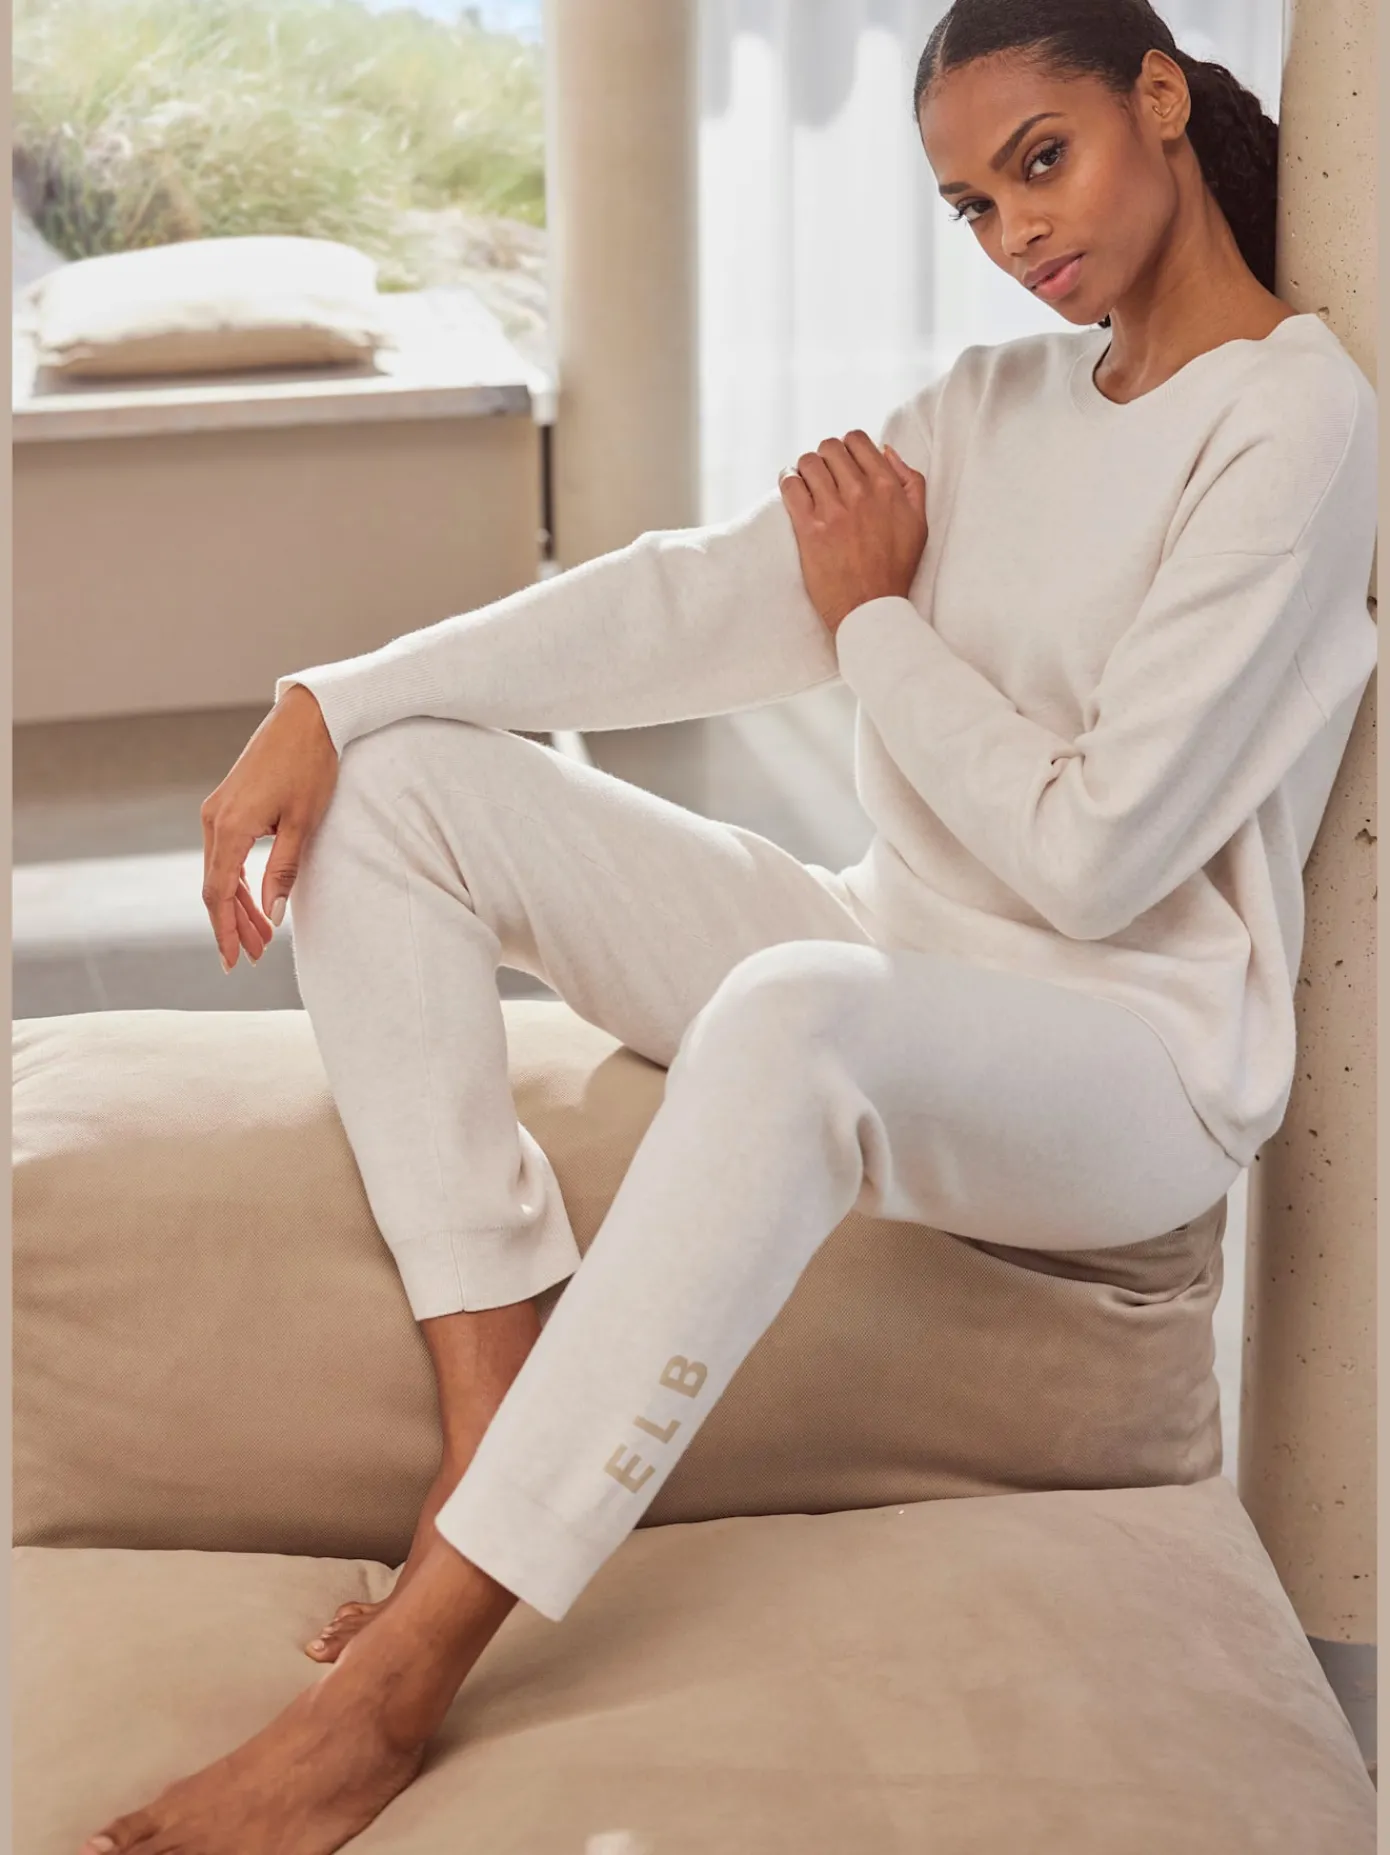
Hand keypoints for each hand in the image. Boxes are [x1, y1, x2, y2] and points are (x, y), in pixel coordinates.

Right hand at [199, 683, 339, 972]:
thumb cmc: (310, 767)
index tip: (233, 960)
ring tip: (259, 937)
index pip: (218, 892)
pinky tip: (255, 900)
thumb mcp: (303, 824)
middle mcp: (214, 820)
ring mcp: (217, 811)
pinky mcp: (227, 805)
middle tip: (252, 957)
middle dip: (232, 924)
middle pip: (215, 886)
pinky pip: (225, 853)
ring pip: (219, 871)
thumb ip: (284, 871)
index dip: (224, 930)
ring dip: (237, 905)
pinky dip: (238, 880)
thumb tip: (273, 917)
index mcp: (230, 827)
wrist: (307, 719)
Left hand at [778, 431, 927, 637]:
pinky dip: (788, 482)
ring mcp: (833, 510)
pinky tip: (793, 492)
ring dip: (805, 470)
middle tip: (824, 478)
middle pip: (829, 447)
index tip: (842, 465)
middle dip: (825, 458)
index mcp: (887, 487)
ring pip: (807, 462)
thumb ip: (910, 481)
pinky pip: (790, 486)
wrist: (871, 608)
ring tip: (808, 486)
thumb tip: (886, 450)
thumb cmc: (896, 568)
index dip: (846, 448)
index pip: (856, 440)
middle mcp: (861, 493)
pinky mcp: (809, 529)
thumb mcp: (919, 521)